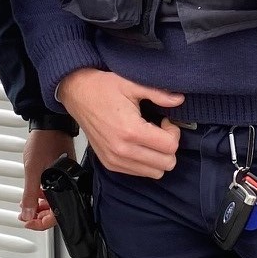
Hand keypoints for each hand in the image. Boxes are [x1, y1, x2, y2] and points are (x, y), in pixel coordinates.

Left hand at [20, 129, 73, 229]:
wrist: (49, 123)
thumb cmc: (45, 141)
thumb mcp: (32, 171)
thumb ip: (30, 195)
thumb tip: (27, 213)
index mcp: (66, 186)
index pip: (57, 216)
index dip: (41, 223)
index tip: (28, 222)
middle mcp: (69, 184)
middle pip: (57, 210)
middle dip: (39, 215)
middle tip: (27, 216)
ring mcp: (67, 178)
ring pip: (55, 200)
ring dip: (40, 205)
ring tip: (28, 205)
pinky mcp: (63, 172)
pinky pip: (55, 189)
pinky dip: (44, 194)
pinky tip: (35, 192)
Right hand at [56, 68, 182, 178]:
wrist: (77, 94)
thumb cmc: (103, 87)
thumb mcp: (132, 85)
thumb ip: (158, 94)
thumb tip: (179, 99)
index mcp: (131, 131)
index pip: (170, 147)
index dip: (174, 133)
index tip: (165, 121)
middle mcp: (123, 150)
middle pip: (166, 164)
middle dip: (169, 147)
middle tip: (159, 130)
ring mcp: (115, 160)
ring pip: (155, 173)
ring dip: (158, 157)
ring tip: (149, 138)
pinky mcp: (109, 164)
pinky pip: (139, 173)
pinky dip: (145, 162)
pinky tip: (138, 144)